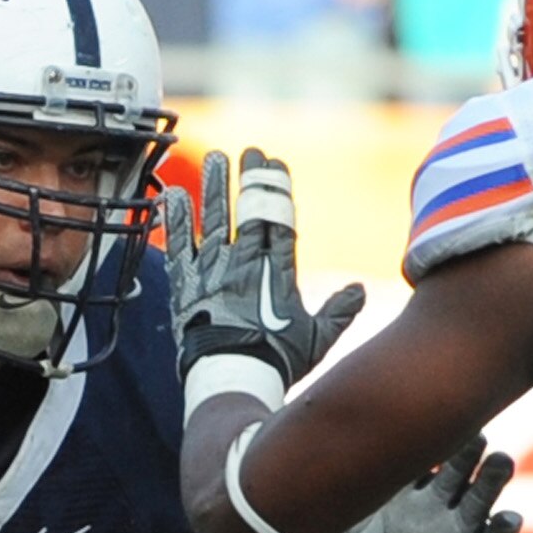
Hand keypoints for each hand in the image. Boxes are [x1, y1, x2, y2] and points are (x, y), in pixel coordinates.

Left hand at [166, 147, 368, 416]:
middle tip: (249, 152)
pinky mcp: (186, 286)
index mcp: (278, 272)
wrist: (234, 380)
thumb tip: (360, 291)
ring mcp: (213, 272)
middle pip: (248, 212)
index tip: (275, 165)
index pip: (279, 220)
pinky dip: (175, 220)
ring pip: (214, 221)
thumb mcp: (316, 340)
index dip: (277, 190)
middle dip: (249, 180)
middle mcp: (245, 265)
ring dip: (214, 188)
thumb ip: (338, 312)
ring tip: (214, 159)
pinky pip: (179, 246)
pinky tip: (172, 194)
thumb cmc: (276, 362)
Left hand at [313, 436, 522, 532]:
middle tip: (472, 432)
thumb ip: (318, 514)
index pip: (418, 457)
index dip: (422, 441)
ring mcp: (457, 532)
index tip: (423, 423)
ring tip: (500, 462)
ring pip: (482, 495)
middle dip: (467, 449)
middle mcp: (434, 506)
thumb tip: (286, 482)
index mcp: (402, 494)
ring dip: (494, 477)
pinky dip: (504, 528)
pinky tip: (507, 518)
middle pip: (458, 467)